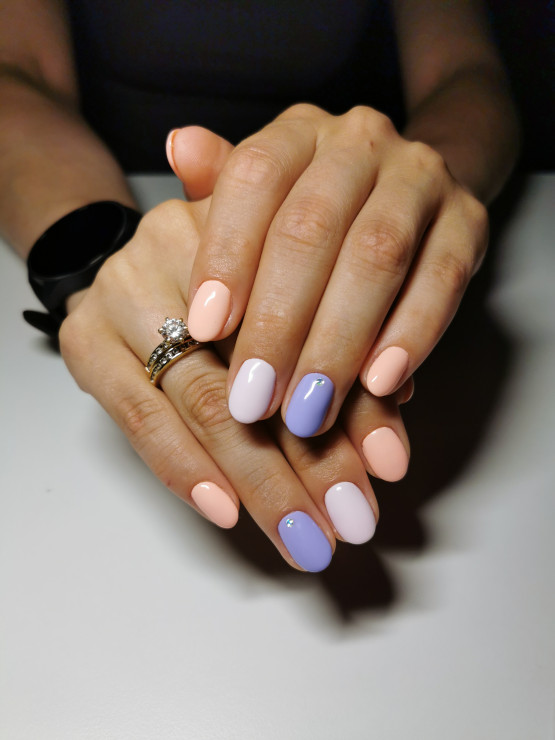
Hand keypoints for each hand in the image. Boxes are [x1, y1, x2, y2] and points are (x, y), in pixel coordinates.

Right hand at [60, 197, 410, 572]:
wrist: (123, 263)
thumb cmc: (224, 290)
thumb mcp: (287, 303)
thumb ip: (340, 354)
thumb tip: (392, 423)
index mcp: (249, 223)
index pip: (308, 324)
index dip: (353, 404)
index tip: (386, 471)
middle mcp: (178, 244)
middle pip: (256, 368)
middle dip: (310, 460)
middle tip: (346, 522)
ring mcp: (123, 292)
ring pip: (201, 399)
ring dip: (257, 480)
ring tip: (299, 536)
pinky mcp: (84, 338)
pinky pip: (136, 415)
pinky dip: (184, 467)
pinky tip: (226, 509)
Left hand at [167, 105, 487, 436]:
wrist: (408, 194)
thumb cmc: (316, 211)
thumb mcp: (263, 200)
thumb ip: (222, 190)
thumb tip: (180, 147)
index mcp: (299, 132)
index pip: (255, 177)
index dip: (227, 253)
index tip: (202, 329)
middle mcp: (360, 141)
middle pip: (312, 228)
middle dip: (278, 322)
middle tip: (252, 398)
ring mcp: (421, 178)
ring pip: (376, 257)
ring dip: (338, 343)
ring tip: (308, 410)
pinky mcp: (469, 221)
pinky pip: (443, 280)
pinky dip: (410, 336)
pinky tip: (380, 386)